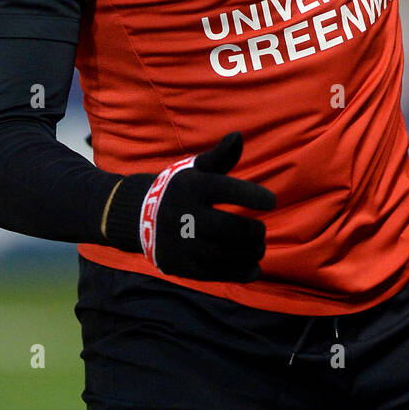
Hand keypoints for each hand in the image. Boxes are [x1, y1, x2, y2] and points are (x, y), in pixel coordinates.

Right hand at [103, 131, 275, 281]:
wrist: (137, 215)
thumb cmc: (179, 188)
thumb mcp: (195, 169)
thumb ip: (220, 156)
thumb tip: (238, 136)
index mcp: (190, 187)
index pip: (226, 190)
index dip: (252, 196)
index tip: (271, 201)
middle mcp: (183, 214)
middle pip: (228, 228)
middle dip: (252, 231)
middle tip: (260, 230)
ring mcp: (180, 242)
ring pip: (223, 253)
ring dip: (248, 252)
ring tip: (258, 247)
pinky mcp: (179, 265)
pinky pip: (214, 273)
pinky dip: (238, 272)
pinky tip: (253, 267)